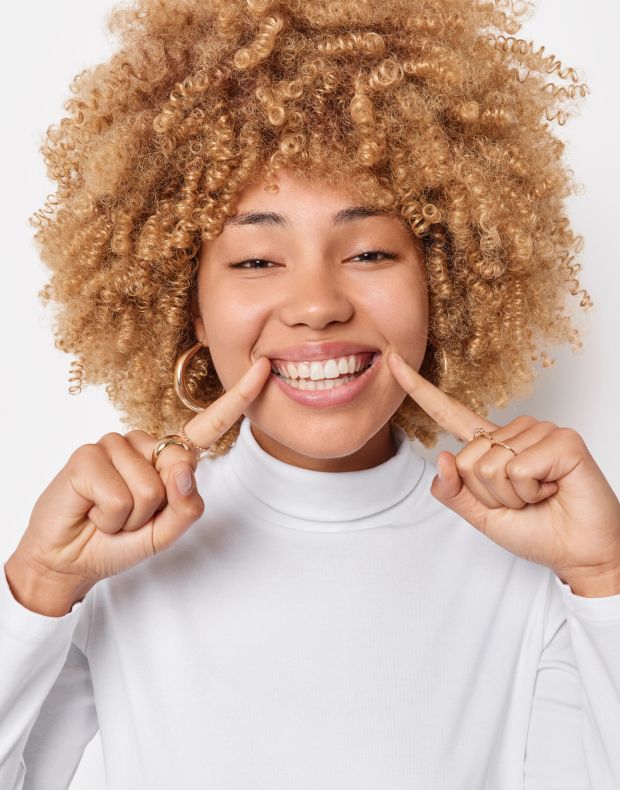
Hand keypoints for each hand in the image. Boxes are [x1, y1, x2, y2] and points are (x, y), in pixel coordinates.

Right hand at [6, 357, 271, 612]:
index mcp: (168, 457)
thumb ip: (185, 506)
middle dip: (157, 509)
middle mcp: (144, 444)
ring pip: (148, 488)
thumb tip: (183, 466)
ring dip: (129, 518)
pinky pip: (119, 497)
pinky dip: (109, 519)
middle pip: (179, 469)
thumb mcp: (164, 533)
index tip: (263, 369)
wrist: (68, 560)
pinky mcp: (86, 456)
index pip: (207, 427)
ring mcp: (113, 445)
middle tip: (128, 518)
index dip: (237, 399)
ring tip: (107, 516)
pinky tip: (91, 512)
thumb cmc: (116, 542)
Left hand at [387, 352, 619, 595]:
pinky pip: (517, 470)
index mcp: (492, 445)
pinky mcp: (563, 440)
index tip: (392, 361)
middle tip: (523, 501)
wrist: (579, 554)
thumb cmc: (537, 532)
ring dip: (511, 496)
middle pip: (467, 460)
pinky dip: (530, 492)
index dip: (419, 389)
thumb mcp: (482, 516)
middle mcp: (515, 432)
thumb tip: (442, 458)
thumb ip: (453, 493)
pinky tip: (553, 490)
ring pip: (490, 466)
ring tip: (540, 496)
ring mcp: (541, 431)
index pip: (449, 413)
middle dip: (490, 495)